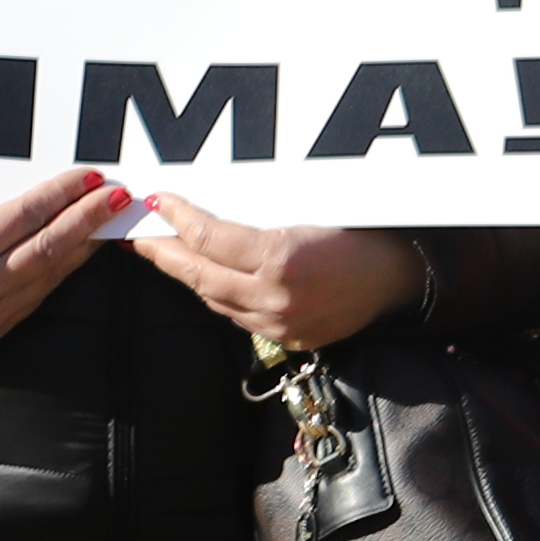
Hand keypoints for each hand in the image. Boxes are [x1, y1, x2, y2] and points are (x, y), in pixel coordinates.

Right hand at [0, 167, 121, 357]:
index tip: (89, 178)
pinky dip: (60, 273)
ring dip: (83, 248)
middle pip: (49, 248)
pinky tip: (76, 256)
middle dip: (88, 220)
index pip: (26, 217)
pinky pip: (34, 298)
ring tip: (108, 224)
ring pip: (50, 276)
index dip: (62, 196)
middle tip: (118, 197)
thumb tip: (26, 200)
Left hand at [125, 201, 422, 353]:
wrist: (401, 278)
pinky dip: (218, 294)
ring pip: (215, 299)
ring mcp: (281, 324)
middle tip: (138, 234)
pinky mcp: (288, 339)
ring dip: (187, 275)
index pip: (209, 239)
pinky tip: (204, 277)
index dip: (177, 218)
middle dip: (164, 253)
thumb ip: (251, 222)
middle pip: (200, 276)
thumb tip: (201, 214)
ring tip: (163, 252)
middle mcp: (277, 298)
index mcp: (281, 260)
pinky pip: (238, 317)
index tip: (157, 201)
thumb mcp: (306, 214)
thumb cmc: (358, 234)